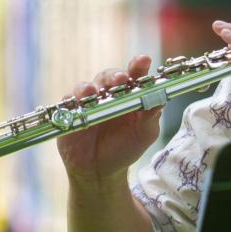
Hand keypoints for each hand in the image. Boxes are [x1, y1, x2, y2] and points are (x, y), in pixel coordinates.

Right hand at [57, 55, 162, 187]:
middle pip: (111, 76)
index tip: (143, 60)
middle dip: (116, 75)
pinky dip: (73, 99)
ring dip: (91, 86)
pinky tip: (78, 102)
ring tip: (94, 92)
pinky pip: (69, 101)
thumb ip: (152, 116)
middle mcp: (110, 94)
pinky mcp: (71, 112)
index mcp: (131, 95)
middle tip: (121, 78)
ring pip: (88, 86)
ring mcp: (90, 101)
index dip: (138, 65)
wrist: (101, 171)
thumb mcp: (145, 133)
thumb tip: (161, 98)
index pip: (135, 75)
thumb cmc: (126, 147)